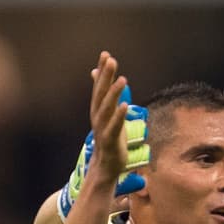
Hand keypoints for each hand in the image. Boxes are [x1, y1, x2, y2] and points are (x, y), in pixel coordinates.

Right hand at [56, 63, 149, 218]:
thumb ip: (106, 99)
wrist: (104, 169)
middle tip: (110, 59)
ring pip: (106, 108)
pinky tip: (125, 105)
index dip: (102, 71)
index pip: (99, 88)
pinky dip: (118, 116)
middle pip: (101, 94)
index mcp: (98, 112)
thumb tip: (102, 82)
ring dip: (114, 93)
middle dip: (105, 76)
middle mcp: (98, 118)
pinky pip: (114, 127)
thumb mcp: (108, 119)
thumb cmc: (109, 142)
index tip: (106, 54)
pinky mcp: (110, 142)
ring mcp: (102, 130)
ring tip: (123, 79)